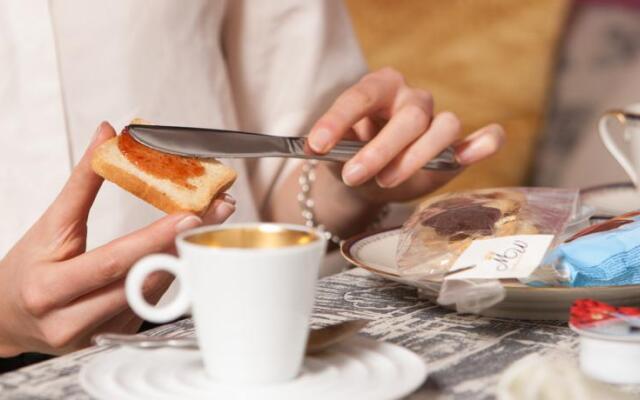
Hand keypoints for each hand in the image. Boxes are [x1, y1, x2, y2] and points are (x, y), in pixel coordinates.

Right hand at [0, 122, 234, 355]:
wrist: (8, 317)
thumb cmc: (28, 268)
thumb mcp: (50, 224)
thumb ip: (81, 182)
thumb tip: (107, 135)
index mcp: (49, 288)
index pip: (112, 261)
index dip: (154, 239)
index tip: (189, 213)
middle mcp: (70, 320)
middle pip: (141, 279)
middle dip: (183, 242)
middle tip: (217, 211)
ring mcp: (95, 334)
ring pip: (152, 294)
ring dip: (183, 256)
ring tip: (209, 224)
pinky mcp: (113, 336)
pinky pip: (150, 303)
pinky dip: (170, 272)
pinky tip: (186, 248)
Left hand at [308, 67, 504, 203]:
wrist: (366, 180)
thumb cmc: (349, 159)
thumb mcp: (333, 155)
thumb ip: (330, 151)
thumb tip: (318, 149)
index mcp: (379, 87)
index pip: (361, 96)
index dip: (338, 120)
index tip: (317, 146)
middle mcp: (410, 98)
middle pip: (408, 116)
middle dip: (380, 149)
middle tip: (354, 175)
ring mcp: (436, 120)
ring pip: (442, 127)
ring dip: (415, 157)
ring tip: (386, 181)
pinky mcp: (455, 147)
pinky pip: (482, 138)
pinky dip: (484, 142)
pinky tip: (483, 145)